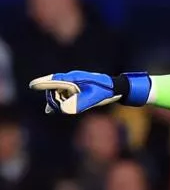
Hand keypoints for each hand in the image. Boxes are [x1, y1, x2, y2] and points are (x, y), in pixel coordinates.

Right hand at [29, 70, 150, 114]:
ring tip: (64, 108)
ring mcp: (72, 85)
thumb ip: (78, 103)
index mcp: (73, 79)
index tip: (32, 85)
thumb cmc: (105, 91)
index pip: (55, 81)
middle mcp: (70, 80)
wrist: (116, 88)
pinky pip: (62, 96)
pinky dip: (56, 103)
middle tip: (63, 108)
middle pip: (54, 91)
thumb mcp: (93, 98)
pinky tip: (50, 110)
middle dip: (54, 100)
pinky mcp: (75, 91)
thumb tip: (63, 110)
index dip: (43, 84)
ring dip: (57, 103)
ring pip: (58, 95)